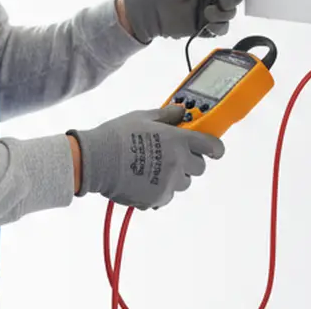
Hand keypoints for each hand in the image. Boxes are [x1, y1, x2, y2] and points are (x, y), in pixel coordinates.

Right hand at [67, 104, 225, 209]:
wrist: (95, 161)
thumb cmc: (117, 135)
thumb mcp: (143, 117)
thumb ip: (167, 116)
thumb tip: (180, 112)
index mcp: (178, 140)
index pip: (212, 146)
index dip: (215, 148)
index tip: (213, 149)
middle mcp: (178, 162)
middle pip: (199, 167)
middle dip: (190, 161)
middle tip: (173, 155)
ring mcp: (168, 183)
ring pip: (184, 183)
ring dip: (175, 176)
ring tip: (154, 168)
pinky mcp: (157, 198)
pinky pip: (167, 196)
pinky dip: (160, 190)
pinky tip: (144, 180)